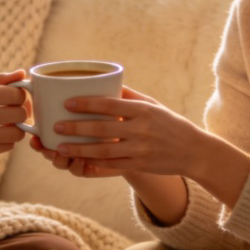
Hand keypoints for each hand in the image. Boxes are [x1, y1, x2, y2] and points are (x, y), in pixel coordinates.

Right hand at [0, 70, 29, 186]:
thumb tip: (22, 74)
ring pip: (17, 133)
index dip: (20, 96)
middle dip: (20, 112)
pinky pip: (8, 146)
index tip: (15, 98)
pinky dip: (7, 141)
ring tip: (7, 124)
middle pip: (19, 114)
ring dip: (16, 129)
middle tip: (13, 112)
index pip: (15, 94)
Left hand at [39, 85, 249, 222]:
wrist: (194, 151)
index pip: (109, 105)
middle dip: (76, 128)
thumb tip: (106, 83)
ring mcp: (140, 150)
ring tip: (60, 147)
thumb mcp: (153, 105)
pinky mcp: (140, 166)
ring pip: (104, 151)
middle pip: (102, 129)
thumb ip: (130, 96)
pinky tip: (78, 163)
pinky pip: (112, 167)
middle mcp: (141, 130)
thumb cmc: (170, 123)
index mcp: (142, 111)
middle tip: (56, 126)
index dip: (86, 104)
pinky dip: (94, 166)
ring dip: (79, 149)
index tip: (67, 103)